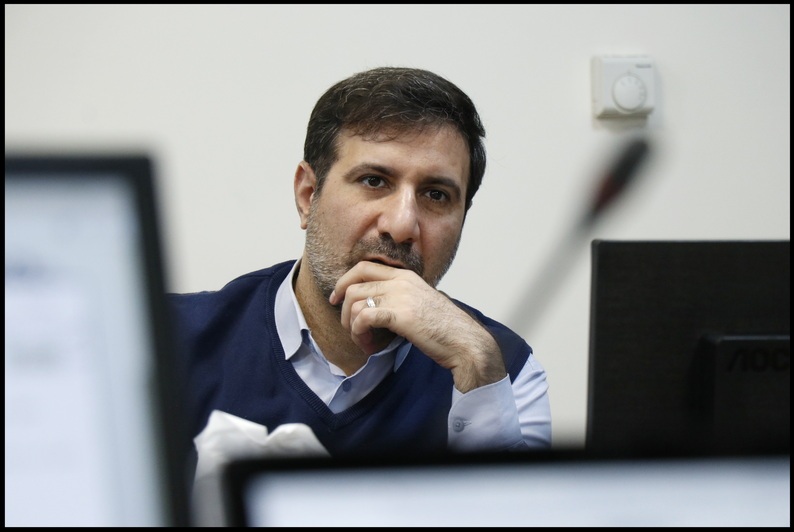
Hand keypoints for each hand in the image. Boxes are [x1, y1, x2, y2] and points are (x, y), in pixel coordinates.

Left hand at [329, 261, 506, 392]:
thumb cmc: (445, 329)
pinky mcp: (401, 315)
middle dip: (344, 309)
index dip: (344, 281)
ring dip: (352, 326)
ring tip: (364, 341)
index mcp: (406, 275)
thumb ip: (401, 298)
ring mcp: (401, 296)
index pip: (363, 267)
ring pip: (355, 302)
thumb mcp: (421, 303)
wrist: (465, 342)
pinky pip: (364, 317)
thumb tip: (375, 308)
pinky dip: (359, 333)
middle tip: (349, 328)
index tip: (337, 299)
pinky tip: (369, 346)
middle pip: (354, 285)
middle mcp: (401, 281)